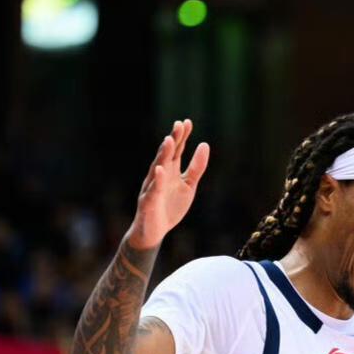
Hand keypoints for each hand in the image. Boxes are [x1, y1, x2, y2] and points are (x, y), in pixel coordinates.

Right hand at [127, 119, 209, 249]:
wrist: (154, 232)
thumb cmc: (170, 207)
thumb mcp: (188, 186)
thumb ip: (196, 167)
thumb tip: (204, 144)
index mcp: (170, 171)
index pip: (176, 150)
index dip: (181, 137)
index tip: (187, 122)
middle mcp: (159, 176)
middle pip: (166, 155)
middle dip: (172, 140)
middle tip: (178, 125)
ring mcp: (152, 188)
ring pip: (157, 168)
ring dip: (163, 155)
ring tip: (169, 141)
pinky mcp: (148, 202)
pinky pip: (153, 190)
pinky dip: (157, 180)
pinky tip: (160, 169)